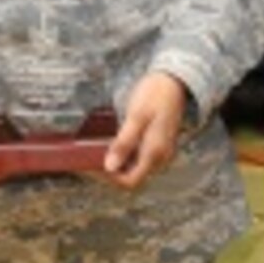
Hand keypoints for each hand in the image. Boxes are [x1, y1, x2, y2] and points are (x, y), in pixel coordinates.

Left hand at [102, 72, 186, 189]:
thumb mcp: (136, 116)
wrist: (174, 81)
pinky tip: (112, 146)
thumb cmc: (156, 94)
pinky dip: (123, 157)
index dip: (109, 178)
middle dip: (109, 173)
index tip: (91, 167)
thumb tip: (109, 167)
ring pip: (134, 170)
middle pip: (132, 178)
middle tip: (89, 160)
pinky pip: (138, 159)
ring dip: (115, 165)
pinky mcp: (157, 146)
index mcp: (155, 153)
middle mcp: (160, 158)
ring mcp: (160, 153)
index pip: (130, 181)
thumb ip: (124, 142)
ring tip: (97, 153)